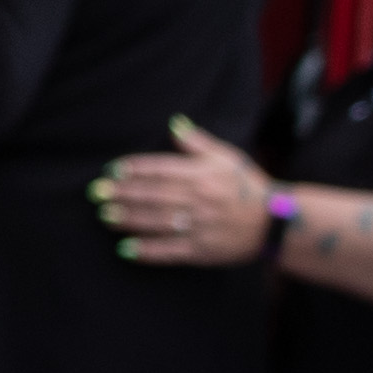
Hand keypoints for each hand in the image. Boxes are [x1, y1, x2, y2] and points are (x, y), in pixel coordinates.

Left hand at [94, 115, 271, 266]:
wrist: (275, 222)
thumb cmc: (248, 186)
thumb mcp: (227, 158)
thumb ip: (196, 142)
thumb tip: (174, 122)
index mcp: (204, 175)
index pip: (163, 170)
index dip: (136, 170)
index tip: (112, 171)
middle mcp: (201, 199)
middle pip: (155, 195)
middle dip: (124, 194)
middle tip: (97, 193)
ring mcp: (201, 226)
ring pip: (159, 221)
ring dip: (129, 219)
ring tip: (105, 216)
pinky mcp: (203, 250)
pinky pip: (171, 250)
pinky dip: (148, 251)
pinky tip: (125, 249)